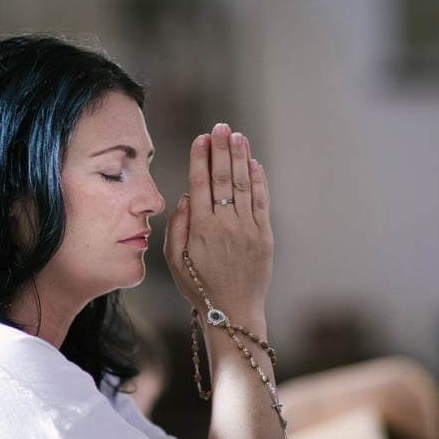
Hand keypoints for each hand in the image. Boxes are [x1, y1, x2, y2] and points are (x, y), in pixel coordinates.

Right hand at [163, 123, 272, 323]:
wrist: (234, 311)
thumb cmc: (199, 287)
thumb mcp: (174, 261)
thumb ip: (176, 227)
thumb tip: (186, 197)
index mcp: (201, 228)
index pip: (201, 183)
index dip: (201, 157)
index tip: (202, 138)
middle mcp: (226, 224)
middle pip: (224, 177)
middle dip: (222, 149)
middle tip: (221, 127)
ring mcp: (247, 228)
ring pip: (245, 184)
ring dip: (241, 157)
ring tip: (238, 136)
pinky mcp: (264, 235)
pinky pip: (261, 201)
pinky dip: (259, 180)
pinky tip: (254, 163)